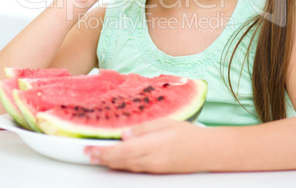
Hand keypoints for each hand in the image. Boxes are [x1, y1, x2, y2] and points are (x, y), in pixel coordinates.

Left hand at [84, 119, 206, 173]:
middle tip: (88, 154)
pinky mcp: (157, 171)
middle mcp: (150, 160)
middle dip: (102, 158)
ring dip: (110, 162)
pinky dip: (122, 165)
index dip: (103, 152)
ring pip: (126, 167)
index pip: (121, 151)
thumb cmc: (189, 135)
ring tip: (97, 157)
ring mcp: (153, 168)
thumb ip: (143, 129)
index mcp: (152, 146)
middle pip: (120, 161)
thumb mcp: (166, 123)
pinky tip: (116, 162)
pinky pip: (134, 169)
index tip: (90, 149)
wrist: (207, 152)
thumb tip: (124, 134)